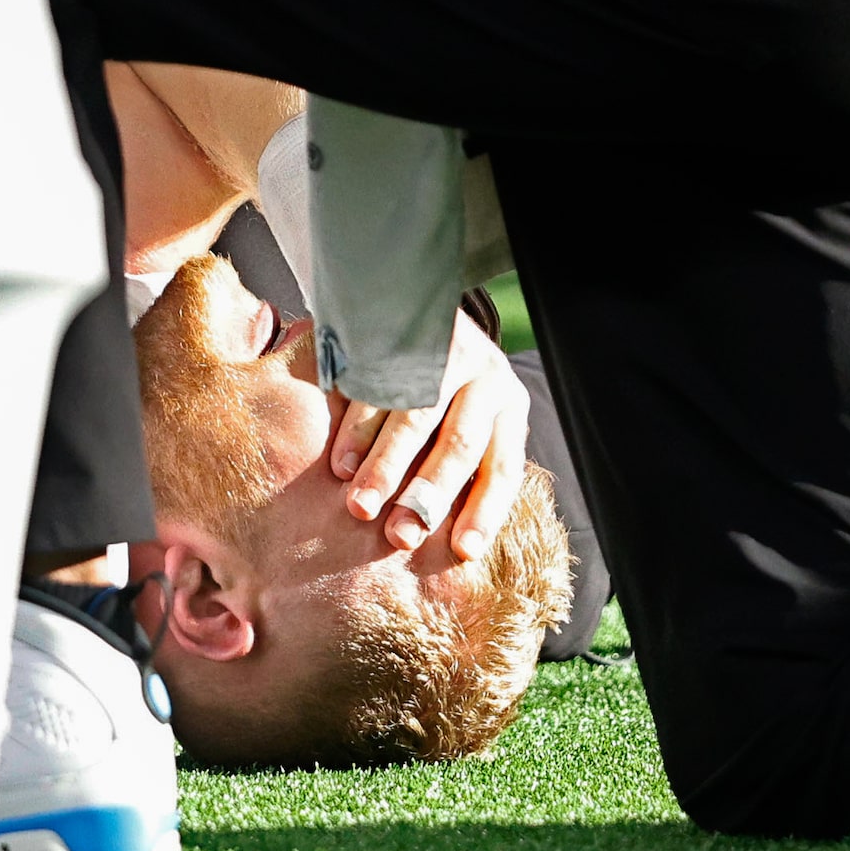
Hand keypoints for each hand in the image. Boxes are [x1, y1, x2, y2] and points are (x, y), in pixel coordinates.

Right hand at [328, 309, 529, 562]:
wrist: (421, 299)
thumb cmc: (449, 386)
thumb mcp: (477, 418)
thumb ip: (469, 469)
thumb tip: (454, 548)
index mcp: (509, 405)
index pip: (503, 466)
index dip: (484, 511)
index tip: (463, 552)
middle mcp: (483, 376)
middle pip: (459, 443)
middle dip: (427, 494)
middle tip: (399, 536)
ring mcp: (439, 352)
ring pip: (413, 418)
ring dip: (384, 466)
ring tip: (361, 506)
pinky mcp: (400, 339)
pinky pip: (374, 389)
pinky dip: (355, 431)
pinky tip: (340, 464)